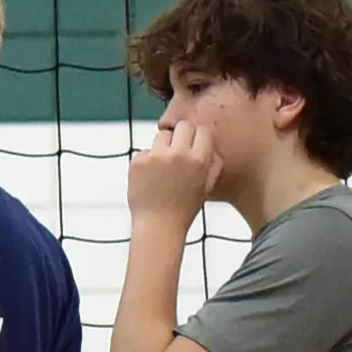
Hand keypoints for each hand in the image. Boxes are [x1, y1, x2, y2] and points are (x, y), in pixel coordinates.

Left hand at [125, 106, 225, 229]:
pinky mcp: (138, 161)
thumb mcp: (208, 186)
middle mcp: (179, 154)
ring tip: (164, 168)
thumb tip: (209, 143)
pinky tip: (151, 178)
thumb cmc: (185, 208)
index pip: (202, 131)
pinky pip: (145, 151)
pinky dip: (147, 161)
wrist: (159, 225)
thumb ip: (212, 163)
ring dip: (164, 146)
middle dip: (181, 136)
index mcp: (199, 160)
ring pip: (162, 135)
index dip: (198, 139)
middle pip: (182, 126)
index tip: (194, 147)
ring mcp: (156, 156)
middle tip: (178, 151)